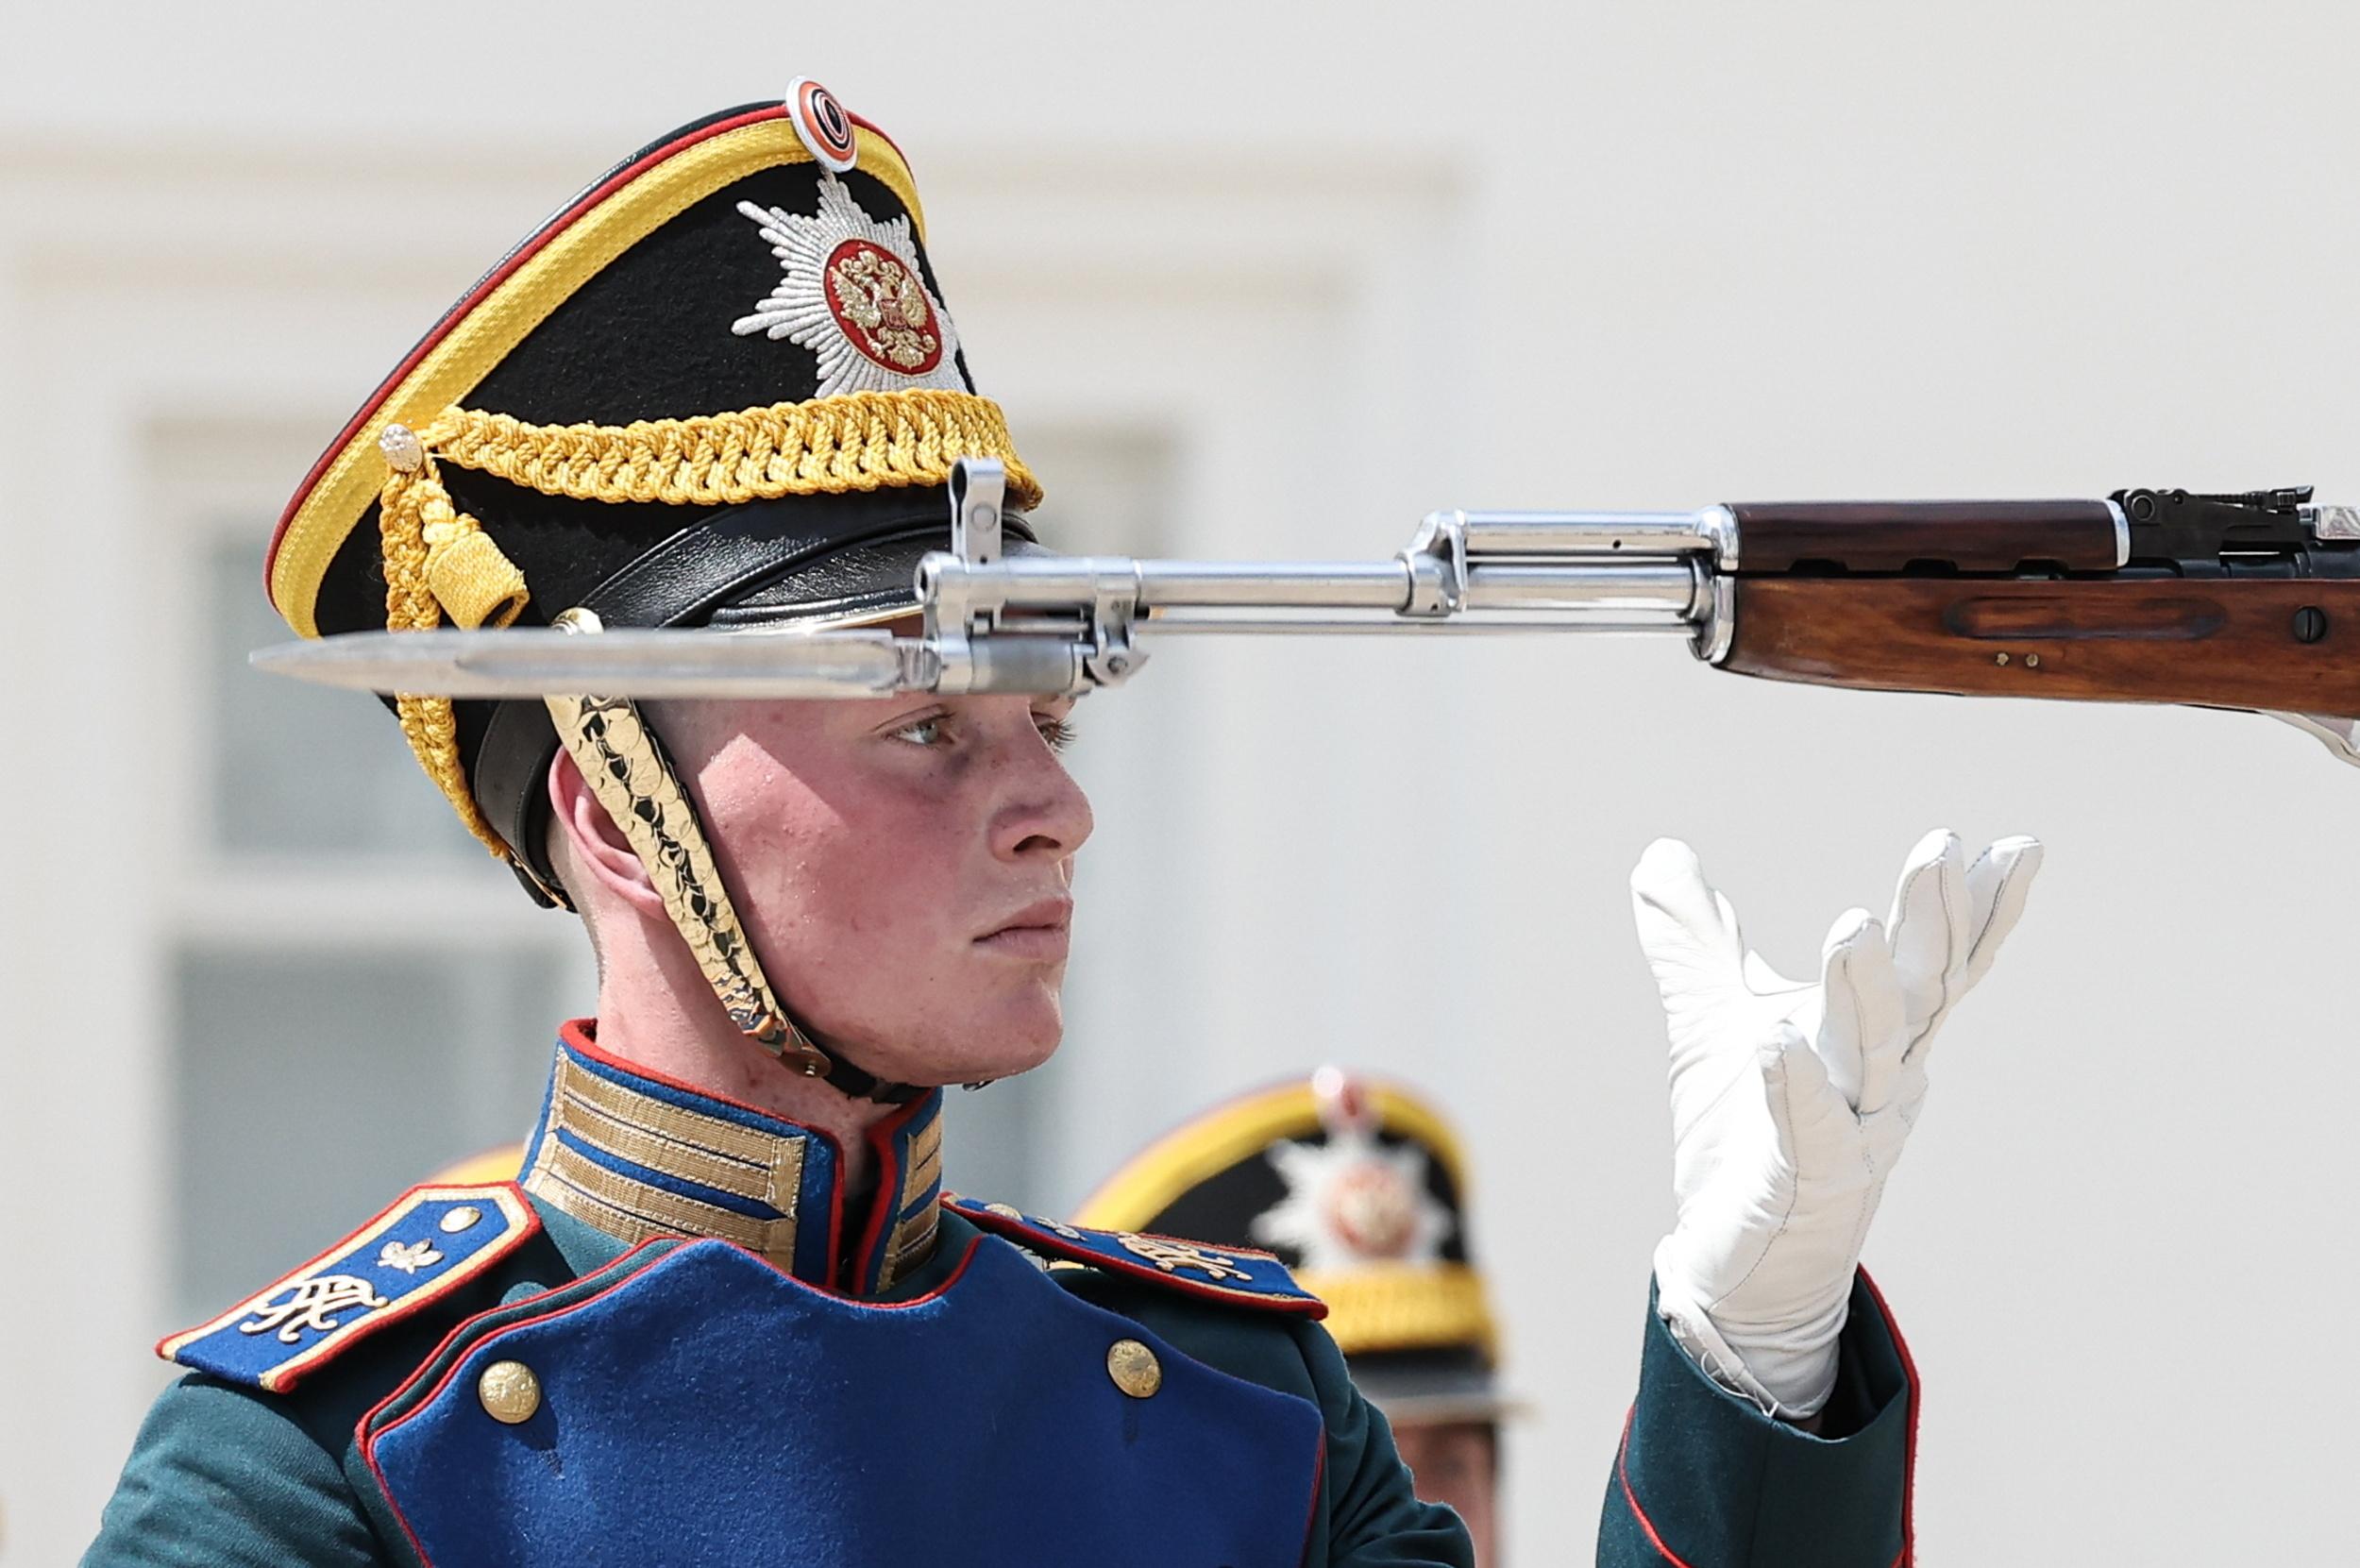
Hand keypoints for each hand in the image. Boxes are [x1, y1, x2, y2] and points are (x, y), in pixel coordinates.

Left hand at [1630, 829, 2041, 1416]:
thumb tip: (1660, 853)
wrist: (1733, 1262)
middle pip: (1919, 994)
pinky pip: (1806, 1130)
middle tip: (1943, 849)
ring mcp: (1851, 1136)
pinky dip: (1795, 1084)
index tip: (2016, 845)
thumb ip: (1696, 938)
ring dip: (1863, 992)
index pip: (1940, 967)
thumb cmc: (1742, 1133)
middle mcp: (1881, 1084)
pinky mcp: (1802, 1184)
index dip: (1978, 910)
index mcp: (1879, 1041)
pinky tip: (1776, 1038)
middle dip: (1934, 922)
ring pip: (1872, 1056)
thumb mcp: (1715, 1015)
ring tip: (1852, 925)